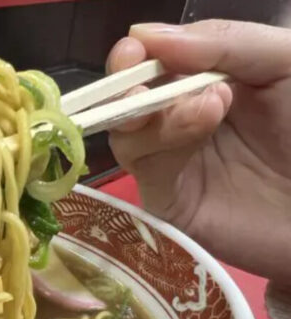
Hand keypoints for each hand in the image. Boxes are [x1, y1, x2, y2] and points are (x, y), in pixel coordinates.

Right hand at [107, 20, 290, 282]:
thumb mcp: (282, 63)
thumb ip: (225, 40)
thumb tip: (144, 34)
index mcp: (202, 86)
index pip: (152, 67)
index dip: (137, 55)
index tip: (135, 47)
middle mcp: (178, 124)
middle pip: (126, 102)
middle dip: (124, 83)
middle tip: (133, 68)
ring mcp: (170, 165)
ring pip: (128, 135)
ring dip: (152, 111)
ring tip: (209, 103)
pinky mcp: (168, 202)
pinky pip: (146, 169)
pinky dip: (164, 140)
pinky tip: (204, 119)